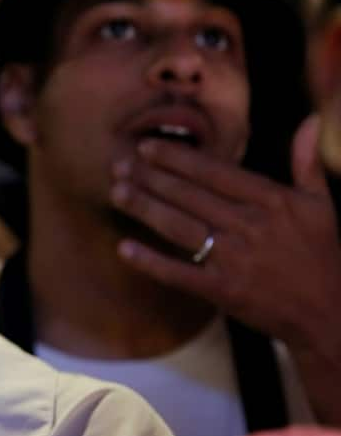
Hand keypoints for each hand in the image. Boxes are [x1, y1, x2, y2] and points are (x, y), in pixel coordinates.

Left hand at [109, 116, 340, 421]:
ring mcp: (234, 259)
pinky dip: (151, 261)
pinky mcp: (223, 291)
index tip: (147, 147)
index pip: (214, 172)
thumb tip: (311, 121)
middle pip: (189, 196)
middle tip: (119, 164)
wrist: (330, 314)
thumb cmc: (322, 255)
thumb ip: (308, 162)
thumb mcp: (322, 205)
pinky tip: (124, 248)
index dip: (177, 158)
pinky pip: (179, 273)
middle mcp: (250, 226)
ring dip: (145, 208)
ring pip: (179, 227)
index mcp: (271, 201)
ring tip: (117, 192)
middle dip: (150, 178)